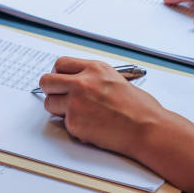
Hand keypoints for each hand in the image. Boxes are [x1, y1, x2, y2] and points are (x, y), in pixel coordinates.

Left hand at [40, 56, 167, 160]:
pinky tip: (91, 127)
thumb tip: (74, 81)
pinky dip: (73, 126)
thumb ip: (92, 77)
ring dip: (58, 109)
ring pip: (49, 103)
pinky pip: (62, 123)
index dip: (58, 74)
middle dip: (50, 89)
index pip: (60, 63)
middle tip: (59, 97)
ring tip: (78, 114)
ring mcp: (76, 103)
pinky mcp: (74, 123)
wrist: (147, 128)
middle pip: (46, 81)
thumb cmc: (138, 107)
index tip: (60, 80)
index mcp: (94, 69)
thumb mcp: (115, 79)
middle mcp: (82, 82)